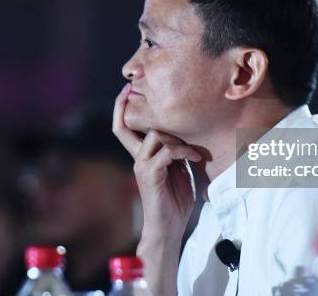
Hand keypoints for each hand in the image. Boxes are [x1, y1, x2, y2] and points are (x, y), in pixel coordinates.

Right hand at [112, 83, 201, 236]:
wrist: (168, 229)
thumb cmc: (175, 201)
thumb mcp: (178, 170)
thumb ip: (176, 151)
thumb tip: (187, 133)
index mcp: (142, 155)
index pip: (125, 127)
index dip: (121, 108)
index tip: (128, 89)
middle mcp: (138, 158)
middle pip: (125, 126)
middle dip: (126, 106)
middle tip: (134, 89)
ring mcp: (142, 166)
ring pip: (154, 135)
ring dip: (176, 136)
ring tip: (193, 149)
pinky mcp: (150, 175)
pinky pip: (166, 152)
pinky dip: (183, 151)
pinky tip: (195, 158)